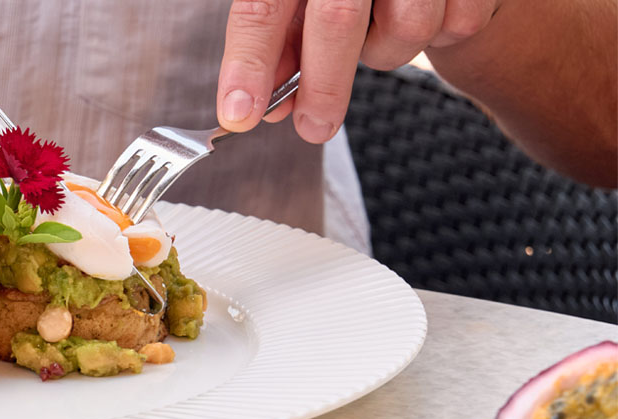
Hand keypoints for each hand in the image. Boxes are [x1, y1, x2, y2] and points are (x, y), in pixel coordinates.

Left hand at [216, 0, 500, 142]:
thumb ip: (287, 43)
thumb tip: (268, 104)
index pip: (263, 6)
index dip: (249, 63)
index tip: (239, 114)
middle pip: (336, 19)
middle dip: (323, 85)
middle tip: (313, 127)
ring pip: (404, 29)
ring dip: (389, 50)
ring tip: (383, 25)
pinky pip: (457, 24)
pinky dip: (443, 32)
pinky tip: (432, 8)